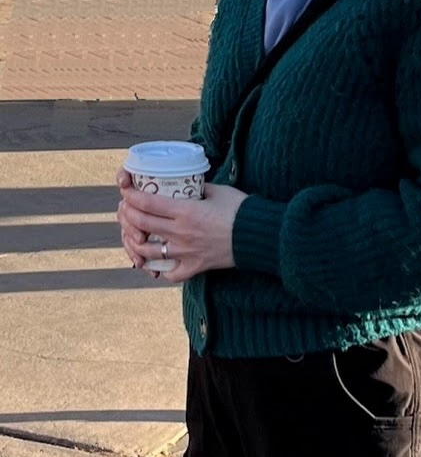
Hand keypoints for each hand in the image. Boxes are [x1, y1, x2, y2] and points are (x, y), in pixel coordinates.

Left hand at [117, 171, 246, 282]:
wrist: (258, 237)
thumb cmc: (240, 210)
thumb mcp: (217, 191)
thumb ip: (197, 188)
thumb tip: (185, 183)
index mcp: (186, 211)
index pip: (148, 203)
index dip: (131, 196)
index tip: (126, 191)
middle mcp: (181, 233)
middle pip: (143, 224)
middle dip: (128, 215)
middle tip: (126, 209)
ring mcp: (186, 252)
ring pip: (149, 251)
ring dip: (136, 243)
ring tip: (135, 236)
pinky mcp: (195, 267)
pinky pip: (171, 273)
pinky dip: (161, 269)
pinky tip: (158, 262)